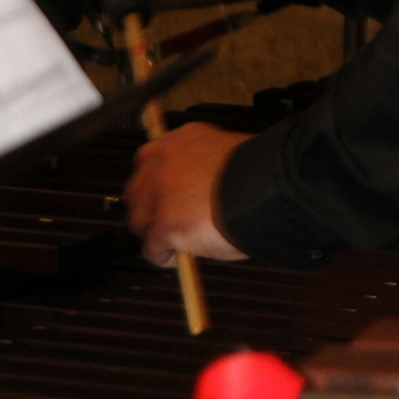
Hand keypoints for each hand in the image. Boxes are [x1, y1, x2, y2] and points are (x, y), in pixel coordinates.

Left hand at [123, 122, 251, 265]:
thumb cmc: (257, 175)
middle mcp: (163, 162)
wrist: (262, 189)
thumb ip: (204, 169)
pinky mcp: (161, 223)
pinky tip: (181, 257)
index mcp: (182, 141)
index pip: (150, 159)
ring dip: (154, 233)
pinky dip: (164, 257)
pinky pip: (151, 248)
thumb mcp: (226, 159)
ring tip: (175, 243)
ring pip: (138, 220)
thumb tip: (202, 191)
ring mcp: (158, 193)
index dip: (158, 183)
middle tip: (170, 222)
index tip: (169, 195)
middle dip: (150, 208)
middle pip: (136, 190)